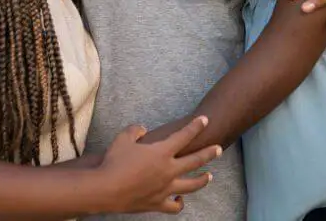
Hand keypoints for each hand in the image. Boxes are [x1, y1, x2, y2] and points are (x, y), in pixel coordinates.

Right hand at [99, 117, 220, 214]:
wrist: (105, 190)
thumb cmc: (113, 162)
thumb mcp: (123, 138)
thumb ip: (135, 130)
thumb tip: (143, 130)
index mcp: (162, 152)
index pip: (185, 135)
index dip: (196, 126)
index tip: (205, 120)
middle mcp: (169, 170)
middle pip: (196, 160)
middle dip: (210, 152)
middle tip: (219, 148)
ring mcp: (165, 188)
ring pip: (192, 185)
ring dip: (203, 179)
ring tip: (209, 175)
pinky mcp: (158, 203)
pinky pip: (174, 206)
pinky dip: (179, 203)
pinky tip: (181, 199)